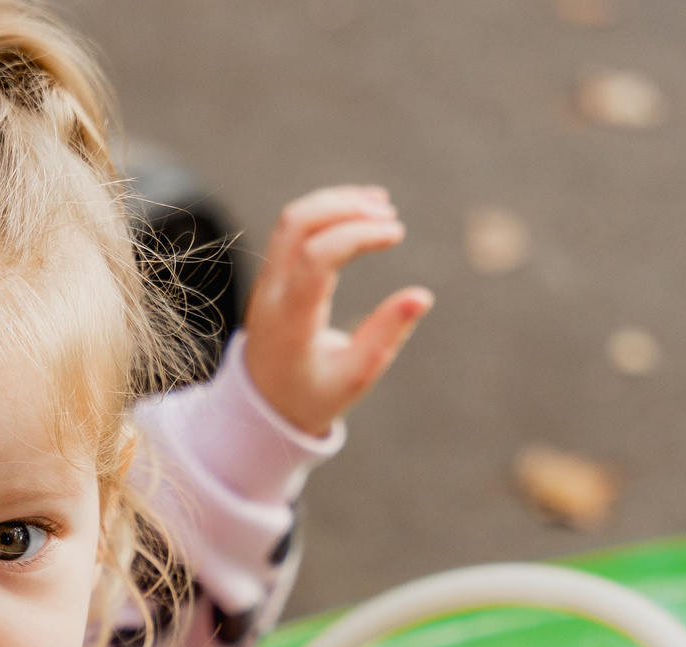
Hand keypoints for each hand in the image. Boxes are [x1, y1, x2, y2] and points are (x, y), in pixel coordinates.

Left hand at [240, 187, 431, 438]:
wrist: (262, 404)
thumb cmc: (311, 395)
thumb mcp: (354, 378)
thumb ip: (385, 338)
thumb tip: (422, 296)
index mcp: (290, 321)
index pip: (317, 257)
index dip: (358, 235)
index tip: (397, 233)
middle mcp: (272, 292)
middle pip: (298, 223)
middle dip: (346, 207)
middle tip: (390, 214)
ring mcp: (267, 280)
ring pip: (293, 219)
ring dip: (337, 202)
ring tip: (382, 205)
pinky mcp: (272, 274)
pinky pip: (293, 228)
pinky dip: (326, 211)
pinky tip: (360, 212)